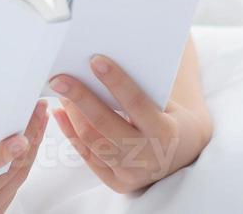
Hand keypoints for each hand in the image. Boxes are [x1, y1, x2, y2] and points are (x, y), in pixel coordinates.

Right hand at [0, 100, 47, 213]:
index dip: (2, 151)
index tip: (20, 136)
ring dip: (32, 149)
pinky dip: (24, 164)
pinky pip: (15, 186)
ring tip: (38, 122)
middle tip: (37, 112)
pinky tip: (29, 146)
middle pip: (9, 170)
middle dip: (30, 138)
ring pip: (18, 178)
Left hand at [49, 54, 211, 193]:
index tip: (95, 59)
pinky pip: (87, 155)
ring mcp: (132, 173)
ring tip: (60, 91)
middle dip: (80, 98)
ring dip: (72, 113)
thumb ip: (138, 87)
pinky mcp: (117, 182)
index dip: (115, 81)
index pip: (136, 104)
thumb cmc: (169, 116)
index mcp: (165, 132)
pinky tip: (61, 112)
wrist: (184, 154)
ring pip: (91, 140)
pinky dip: (70, 131)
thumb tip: (98, 61)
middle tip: (59, 78)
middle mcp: (148, 157)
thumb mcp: (165, 101)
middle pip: (105, 124)